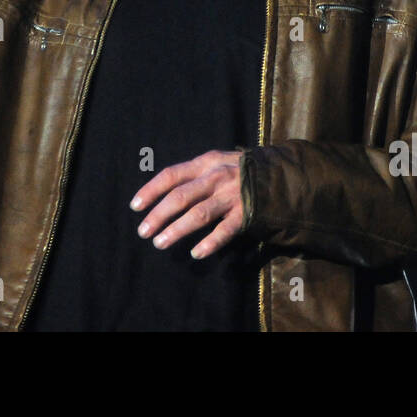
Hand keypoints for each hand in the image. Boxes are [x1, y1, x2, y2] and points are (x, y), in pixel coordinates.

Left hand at [130, 149, 244, 258]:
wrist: (282, 174)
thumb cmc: (241, 172)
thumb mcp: (217, 162)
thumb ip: (195, 174)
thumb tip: (163, 193)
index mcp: (206, 163)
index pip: (171, 175)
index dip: (151, 190)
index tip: (135, 206)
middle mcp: (216, 177)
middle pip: (180, 196)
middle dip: (158, 215)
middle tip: (143, 231)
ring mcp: (232, 195)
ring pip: (198, 214)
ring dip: (177, 230)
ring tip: (160, 243)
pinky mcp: (246, 213)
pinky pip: (224, 231)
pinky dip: (209, 243)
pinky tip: (196, 254)